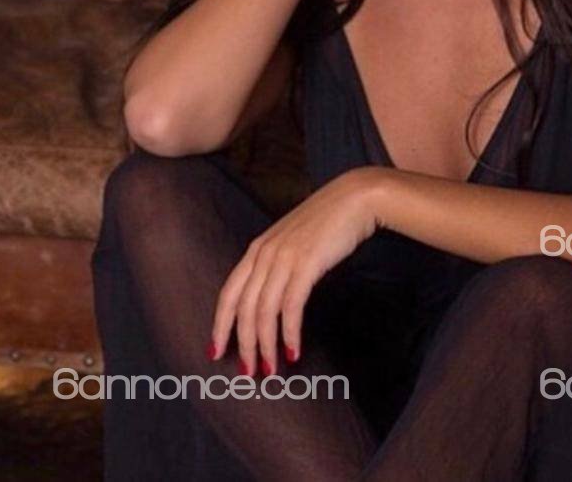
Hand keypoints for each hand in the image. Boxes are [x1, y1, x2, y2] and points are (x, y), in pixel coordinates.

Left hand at [209, 167, 382, 375]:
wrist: (355, 197)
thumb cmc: (327, 219)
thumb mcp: (293, 239)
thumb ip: (278, 261)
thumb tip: (273, 296)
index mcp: (258, 248)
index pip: (229, 293)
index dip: (220, 325)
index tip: (216, 351)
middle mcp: (265, 253)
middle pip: (244, 308)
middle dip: (243, 344)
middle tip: (248, 373)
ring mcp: (285, 258)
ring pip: (264, 311)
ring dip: (266, 345)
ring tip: (271, 369)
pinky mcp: (307, 263)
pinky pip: (291, 307)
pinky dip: (290, 333)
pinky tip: (294, 351)